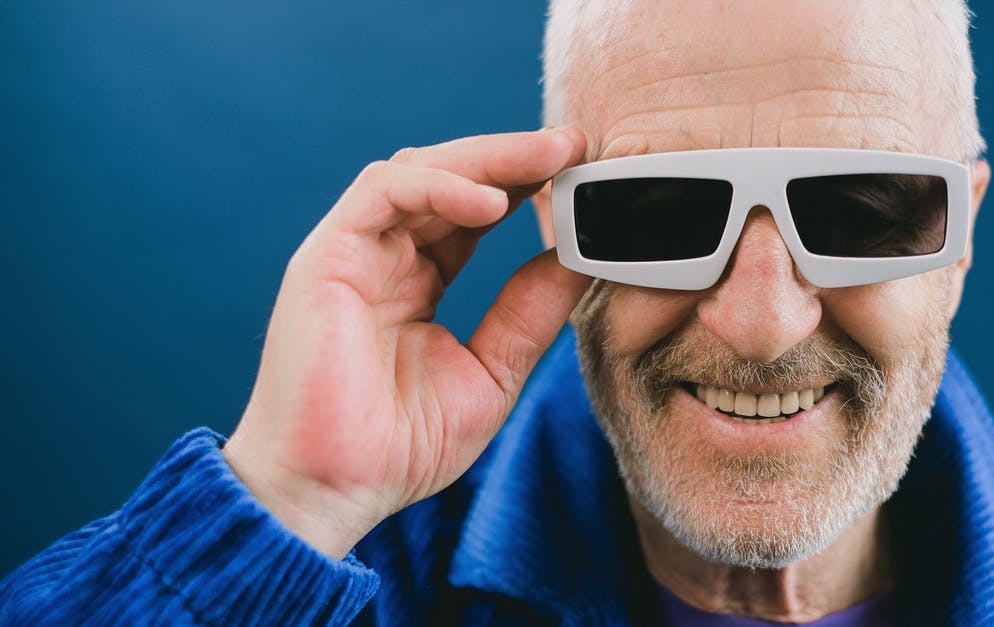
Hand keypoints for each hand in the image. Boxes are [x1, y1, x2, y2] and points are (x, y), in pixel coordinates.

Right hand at [222, 128, 589, 557]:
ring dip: (487, 159)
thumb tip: (576, 261)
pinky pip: (382, 193)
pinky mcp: (325, 257)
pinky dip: (439, 186)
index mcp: (417, 281)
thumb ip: (527, 313)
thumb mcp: (490, 372)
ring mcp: (352, 253)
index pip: (474, 212)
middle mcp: (384, 256)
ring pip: (419, 170)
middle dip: (516, 158)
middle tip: (576, 144)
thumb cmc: (398, 447)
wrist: (333, 492)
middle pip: (452, 179)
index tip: (584, 175)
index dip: (527, 186)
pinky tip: (492, 202)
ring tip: (550, 158)